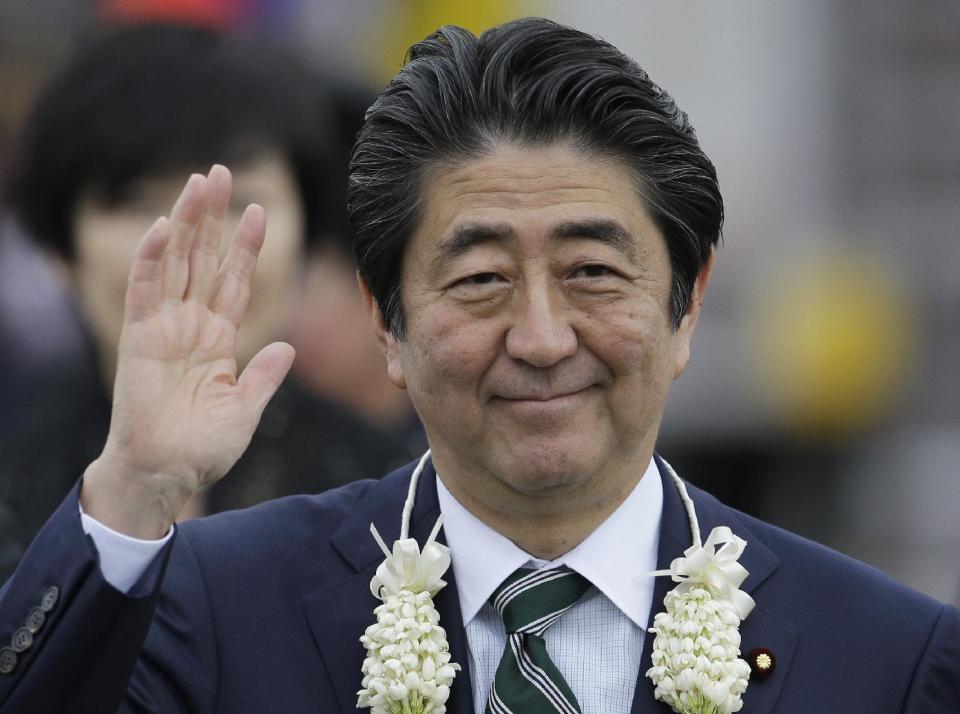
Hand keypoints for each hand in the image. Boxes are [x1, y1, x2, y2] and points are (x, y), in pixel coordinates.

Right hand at [81, 166, 294, 537]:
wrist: (166, 474)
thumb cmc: (202, 449)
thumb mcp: (246, 409)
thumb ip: (264, 376)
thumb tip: (287, 347)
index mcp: (219, 339)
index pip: (234, 281)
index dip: (245, 246)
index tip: (259, 210)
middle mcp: (192, 325)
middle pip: (204, 259)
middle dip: (213, 217)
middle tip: (220, 171)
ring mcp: (165, 328)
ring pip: (177, 262)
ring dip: (187, 222)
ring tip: (198, 181)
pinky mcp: (139, 337)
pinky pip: (145, 290)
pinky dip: (153, 258)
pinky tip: (165, 226)